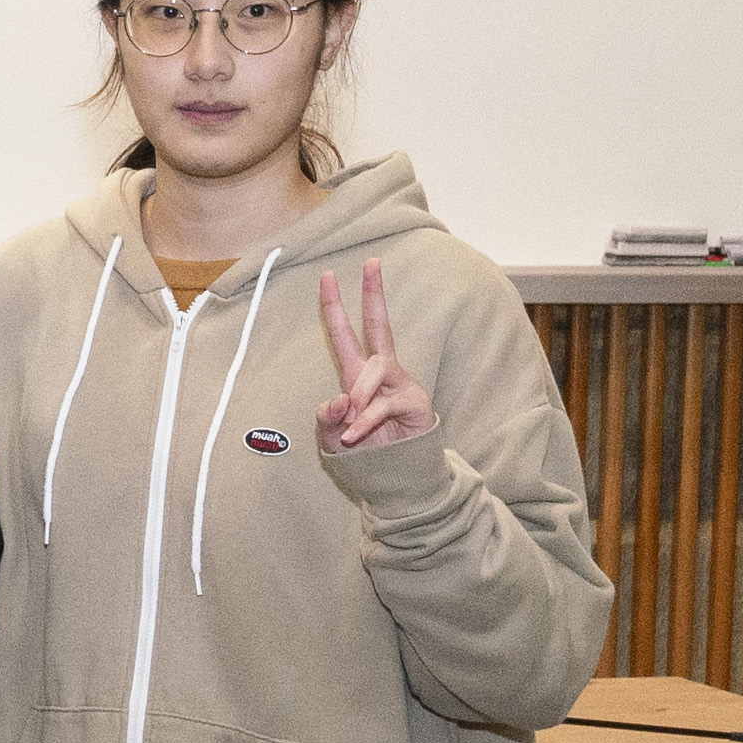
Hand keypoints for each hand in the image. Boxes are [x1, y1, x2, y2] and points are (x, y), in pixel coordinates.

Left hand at [315, 261, 434, 451]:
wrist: (394, 478)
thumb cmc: (364, 452)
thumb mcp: (332, 436)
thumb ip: (328, 417)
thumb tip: (340, 398)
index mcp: (357, 374)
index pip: (346, 333)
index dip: (335, 306)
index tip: (327, 276)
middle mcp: (380, 372)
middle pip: (379, 326)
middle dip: (374, 295)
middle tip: (372, 263)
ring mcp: (400, 384)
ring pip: (373, 370)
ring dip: (357, 397)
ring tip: (351, 426)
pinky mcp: (414, 402)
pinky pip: (382, 405)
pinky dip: (365, 422)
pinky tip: (356, 435)